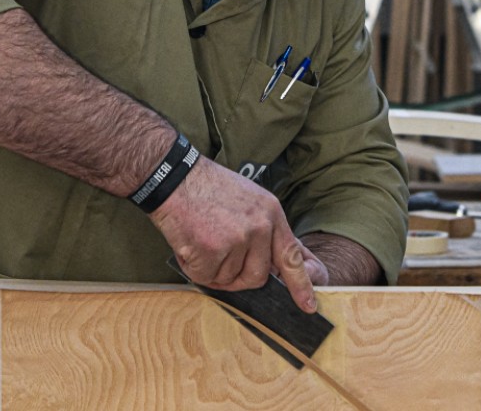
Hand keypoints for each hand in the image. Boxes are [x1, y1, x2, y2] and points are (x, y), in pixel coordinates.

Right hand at [148, 156, 320, 311]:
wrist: (173, 176)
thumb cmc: (207, 188)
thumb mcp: (249, 200)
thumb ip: (264, 230)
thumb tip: (274, 264)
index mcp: (271, 213)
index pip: (292, 256)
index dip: (301, 285)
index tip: (308, 305)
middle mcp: (259, 227)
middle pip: (257, 277)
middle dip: (237, 277)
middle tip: (218, 258)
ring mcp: (237, 239)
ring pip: (229, 279)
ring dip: (212, 269)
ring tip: (202, 240)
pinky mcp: (213, 249)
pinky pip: (206, 277)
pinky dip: (194, 267)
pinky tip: (189, 243)